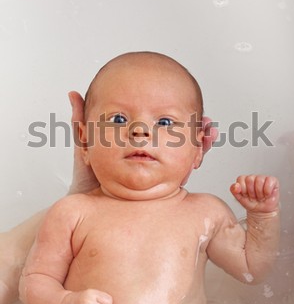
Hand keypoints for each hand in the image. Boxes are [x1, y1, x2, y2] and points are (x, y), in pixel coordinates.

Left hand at [67, 93, 218, 191]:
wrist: (86, 209)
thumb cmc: (85, 180)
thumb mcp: (84, 145)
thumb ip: (81, 122)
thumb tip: (74, 94)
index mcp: (136, 148)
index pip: (160, 131)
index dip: (175, 120)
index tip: (188, 108)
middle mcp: (149, 159)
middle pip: (178, 141)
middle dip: (194, 130)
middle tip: (206, 121)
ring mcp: (156, 173)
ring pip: (183, 155)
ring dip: (199, 144)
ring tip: (209, 132)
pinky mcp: (158, 188)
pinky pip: (178, 175)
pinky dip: (190, 163)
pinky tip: (198, 156)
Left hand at [230, 175, 278, 212]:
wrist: (261, 211)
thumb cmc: (251, 203)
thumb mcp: (239, 198)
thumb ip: (234, 190)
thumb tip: (236, 186)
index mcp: (244, 180)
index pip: (241, 179)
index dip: (243, 189)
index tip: (245, 195)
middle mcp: (253, 177)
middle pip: (250, 179)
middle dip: (251, 192)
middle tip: (254, 197)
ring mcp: (263, 178)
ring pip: (259, 180)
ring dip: (259, 193)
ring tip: (260, 196)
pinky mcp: (272, 180)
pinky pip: (269, 181)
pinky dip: (267, 191)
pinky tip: (267, 194)